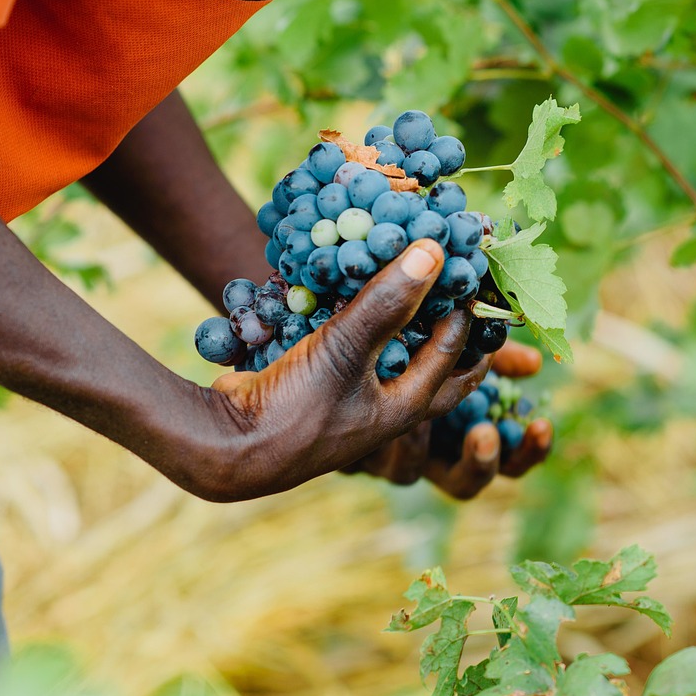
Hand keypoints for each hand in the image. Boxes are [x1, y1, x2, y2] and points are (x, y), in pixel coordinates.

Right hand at [197, 239, 492, 500]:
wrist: (224, 443)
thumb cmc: (297, 409)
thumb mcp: (347, 349)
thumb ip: (388, 302)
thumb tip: (434, 252)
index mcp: (406, 406)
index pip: (454, 354)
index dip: (468, 314)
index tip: (471, 272)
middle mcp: (382, 405)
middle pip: (429, 361)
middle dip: (442, 324)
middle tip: (456, 285)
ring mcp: (347, 395)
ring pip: (384, 349)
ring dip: (394, 316)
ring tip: (405, 276)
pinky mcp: (314, 381)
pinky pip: (344, 343)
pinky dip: (349, 314)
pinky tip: (345, 284)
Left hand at [342, 341, 554, 498]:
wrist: (313, 358)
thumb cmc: (390, 345)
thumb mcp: (444, 343)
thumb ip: (485, 351)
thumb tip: (535, 363)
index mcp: (455, 432)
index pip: (505, 459)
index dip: (529, 451)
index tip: (541, 426)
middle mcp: (421, 452)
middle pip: (463, 483)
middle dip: (480, 463)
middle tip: (484, 435)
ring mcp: (381, 456)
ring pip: (407, 469)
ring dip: (415, 438)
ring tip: (411, 409)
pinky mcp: (340, 449)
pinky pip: (360, 451)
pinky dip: (359, 421)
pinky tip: (369, 403)